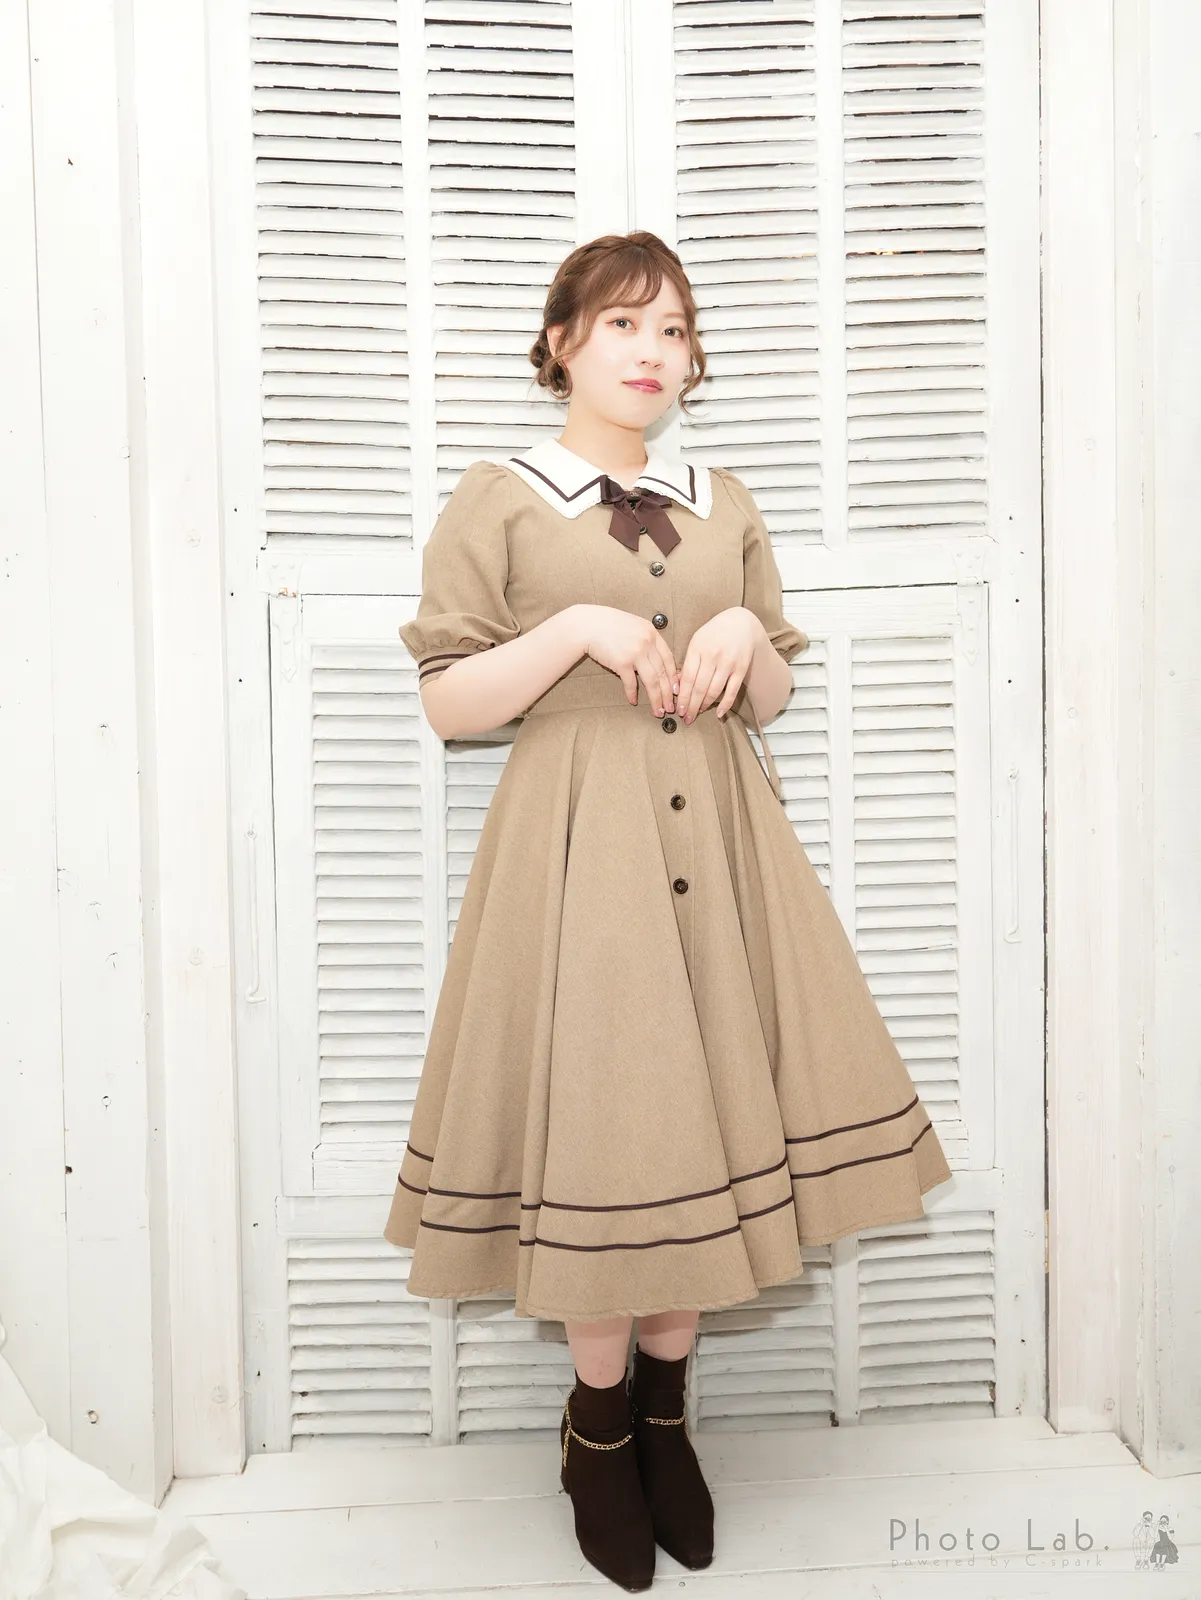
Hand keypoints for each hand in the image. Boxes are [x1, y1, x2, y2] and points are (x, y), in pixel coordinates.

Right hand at [577, 605, 679, 716]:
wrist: (587, 625)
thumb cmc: (608, 625)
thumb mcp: (634, 626)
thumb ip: (646, 639)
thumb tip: (655, 659)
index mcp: (652, 633)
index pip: (669, 659)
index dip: (674, 677)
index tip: (677, 690)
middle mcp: (647, 643)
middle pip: (663, 673)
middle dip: (668, 694)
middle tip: (671, 707)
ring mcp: (635, 653)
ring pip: (652, 681)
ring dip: (656, 699)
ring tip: (658, 711)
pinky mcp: (622, 662)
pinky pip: (631, 683)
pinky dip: (632, 694)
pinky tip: (633, 701)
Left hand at [673, 607, 762, 723]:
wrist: (741, 622)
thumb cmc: (714, 633)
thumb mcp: (697, 641)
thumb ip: (688, 662)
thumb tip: (678, 686)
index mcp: (697, 648)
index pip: (687, 678)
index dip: (682, 697)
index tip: (678, 709)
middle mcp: (712, 656)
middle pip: (699, 688)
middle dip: (691, 706)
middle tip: (686, 718)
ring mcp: (728, 663)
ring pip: (714, 691)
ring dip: (704, 705)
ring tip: (698, 713)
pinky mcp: (741, 668)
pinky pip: (732, 691)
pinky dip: (725, 704)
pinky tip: (719, 713)